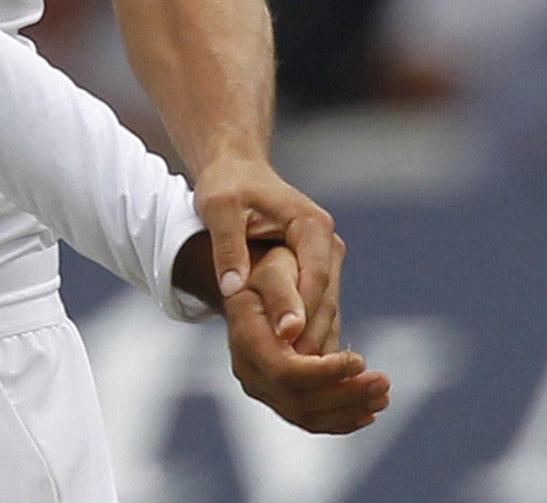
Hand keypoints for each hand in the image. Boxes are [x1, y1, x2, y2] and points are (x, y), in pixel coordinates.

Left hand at [195, 155, 341, 352]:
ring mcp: (327, 258)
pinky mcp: (318, 271)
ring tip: (300, 377)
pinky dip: (310, 332)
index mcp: (311, 224)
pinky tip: (298, 364)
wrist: (237, 169)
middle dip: (312, 334)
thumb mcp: (219, 209)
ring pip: (327, 307)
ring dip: (315, 340)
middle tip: (295, 370)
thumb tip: (232, 289)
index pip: (316, 275)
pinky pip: (318, 307)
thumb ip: (228, 247)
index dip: (303, 309)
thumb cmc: (227, 185)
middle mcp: (327, 242)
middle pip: (327, 297)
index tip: (289, 340)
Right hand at [227, 245, 389, 432]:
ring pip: (305, 416)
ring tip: (383, 395)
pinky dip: (340, 419)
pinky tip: (367, 410)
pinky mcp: (276, 395)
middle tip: (385, 381)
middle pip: (298, 399)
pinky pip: (308, 419)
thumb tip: (291, 331)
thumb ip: (283, 296)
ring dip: (349, 410)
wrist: (255, 284)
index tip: (360, 359)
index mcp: (245, 337)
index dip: (325, 372)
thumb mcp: (277, 268)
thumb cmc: (270, 269)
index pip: (285, 371)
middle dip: (346, 394)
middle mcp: (247, 369)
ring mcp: (260, 386)